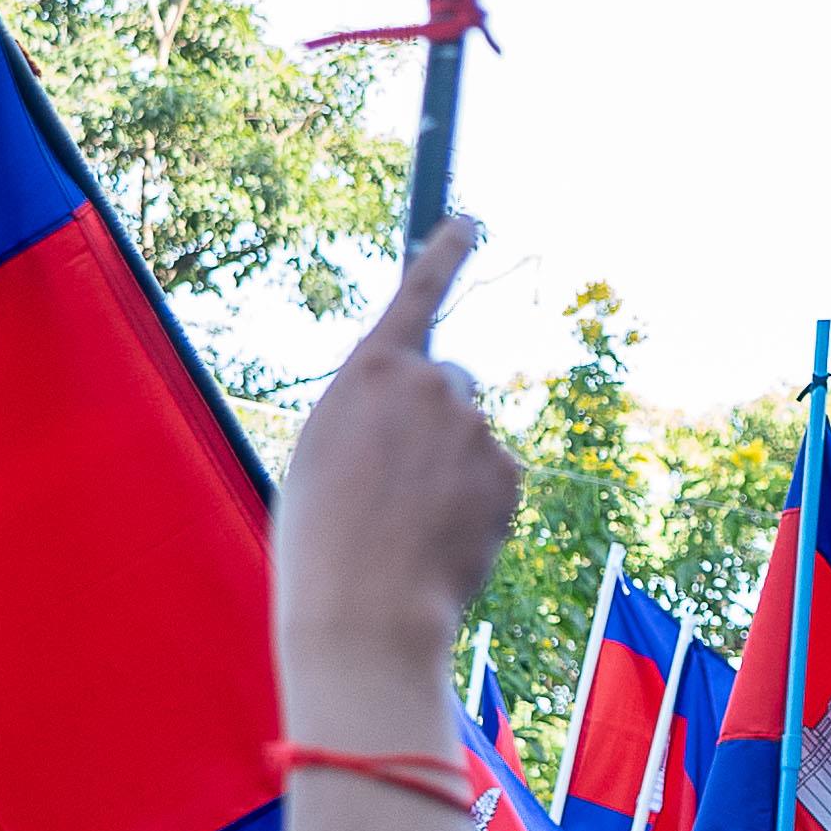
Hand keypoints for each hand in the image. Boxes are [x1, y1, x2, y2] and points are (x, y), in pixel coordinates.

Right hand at [273, 218, 515, 688]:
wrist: (364, 609)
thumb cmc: (323, 537)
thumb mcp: (325, 450)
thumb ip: (373, 413)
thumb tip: (422, 412)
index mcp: (371, 369)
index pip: (418, 293)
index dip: (446, 253)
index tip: (471, 221)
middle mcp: (431, 382)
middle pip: (450, 383)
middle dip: (436, 421)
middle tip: (397, 482)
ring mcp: (475, 425)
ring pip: (470, 437)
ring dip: (452, 469)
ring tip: (410, 524)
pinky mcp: (507, 470)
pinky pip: (494, 478)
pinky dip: (477, 504)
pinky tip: (442, 539)